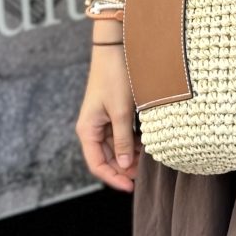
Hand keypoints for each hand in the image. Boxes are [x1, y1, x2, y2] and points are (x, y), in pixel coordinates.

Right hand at [76, 43, 137, 189]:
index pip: (97, 165)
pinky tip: (146, 146)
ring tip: (148, 160)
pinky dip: (133, 143)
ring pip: (116, 149)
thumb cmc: (114, 77)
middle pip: (107, 159)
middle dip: (125, 169)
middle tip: (145, 175)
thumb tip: (125, 166)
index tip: (131, 187)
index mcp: (87, 130)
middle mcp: (92, 129)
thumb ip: (123, 141)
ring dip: (131, 157)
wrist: (114, 48)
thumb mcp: (121, 111)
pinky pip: (121, 136)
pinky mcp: (112, 114)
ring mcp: (102, 122)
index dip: (113, 179)